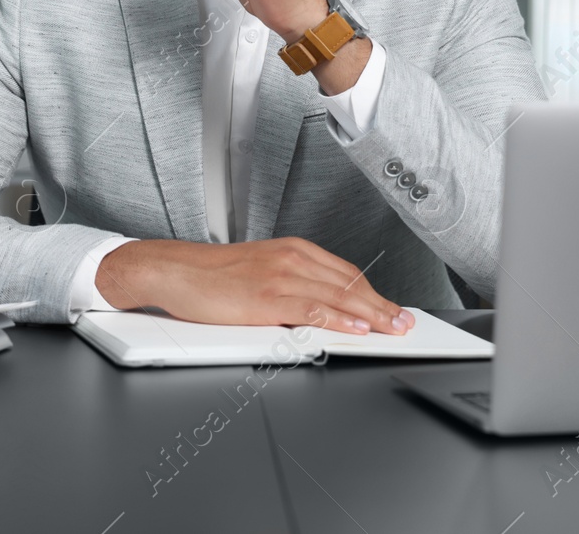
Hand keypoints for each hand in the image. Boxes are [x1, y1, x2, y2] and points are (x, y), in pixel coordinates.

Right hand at [95, 236, 415, 334]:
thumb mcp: (260, 270)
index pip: (346, 272)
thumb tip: (322, 306)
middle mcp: (291, 258)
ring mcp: (280, 276)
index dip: (374, 293)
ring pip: (338, 296)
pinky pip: (312, 309)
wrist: (174, 270)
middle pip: (349, 284)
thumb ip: (292, 284)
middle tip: (405, 322)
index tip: (393, 308)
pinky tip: (357, 329)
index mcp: (293, 249)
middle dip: (382, 305)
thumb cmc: (210, 274)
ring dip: (371, 314)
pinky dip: (339, 320)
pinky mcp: (266, 298)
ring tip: (393, 328)